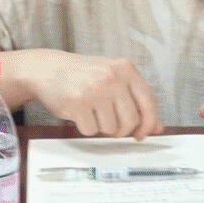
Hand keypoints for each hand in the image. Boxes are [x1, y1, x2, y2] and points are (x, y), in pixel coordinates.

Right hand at [16, 50, 162, 138]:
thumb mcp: (112, 79)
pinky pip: (91, 130)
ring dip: (101, 127)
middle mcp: (113, 77)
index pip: (149, 102)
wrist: (46, 69)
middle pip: (131, 121)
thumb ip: (135, 100)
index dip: (149, 123)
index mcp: (125, 69)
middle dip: (123, 130)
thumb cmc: (82, 75)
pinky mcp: (78, 103)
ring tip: (91, 111)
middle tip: (113, 127)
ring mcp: (95, 90)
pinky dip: (86, 128)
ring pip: (111, 128)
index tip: (143, 133)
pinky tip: (79, 113)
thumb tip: (157, 126)